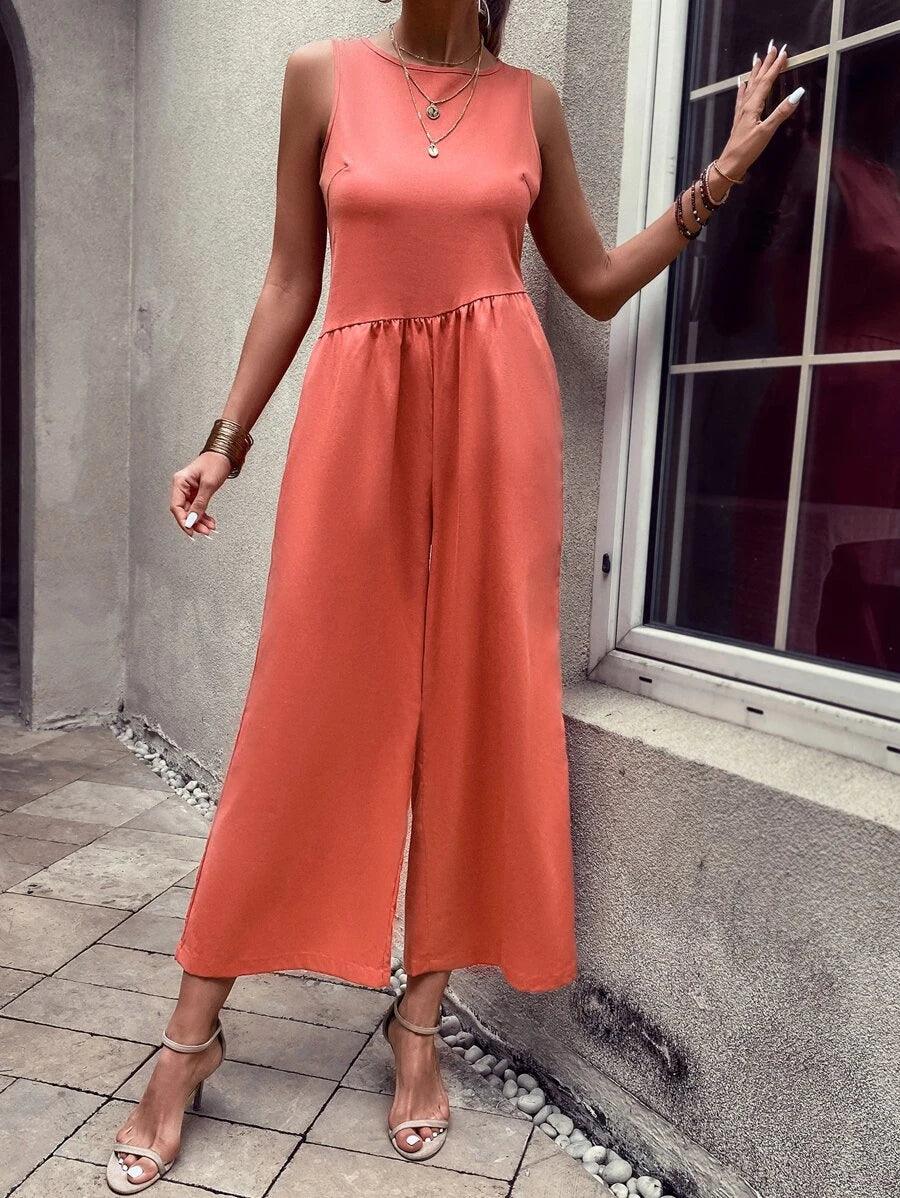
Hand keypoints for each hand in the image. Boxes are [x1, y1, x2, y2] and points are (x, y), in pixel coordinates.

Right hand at [170, 451, 231, 537]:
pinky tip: (210, 522)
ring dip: (200, 521)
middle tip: (204, 532)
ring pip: (192, 510)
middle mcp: (182, 486)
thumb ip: (200, 503)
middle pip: (184, 510)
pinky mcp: (197, 492)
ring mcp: (189, 489)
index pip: (176, 506)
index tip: (190, 531)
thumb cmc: (216, 462)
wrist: (225, 454)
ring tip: (209, 529)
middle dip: (194, 522)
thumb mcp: (208, 485)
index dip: (183, 520)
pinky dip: (203, 515)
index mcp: (180, 482)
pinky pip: (197, 507)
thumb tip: (192, 519)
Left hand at [716, 40, 803, 182]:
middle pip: (758, 79)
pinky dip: (743, 88)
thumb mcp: (767, 131)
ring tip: (758, 58)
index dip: (776, 67)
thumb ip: (782, 112)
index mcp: (754, 106)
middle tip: (772, 47)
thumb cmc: (747, 149)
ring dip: (755, 71)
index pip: (767, 81)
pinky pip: (741, 98)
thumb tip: (798, 93)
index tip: (784, 52)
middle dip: (766, 63)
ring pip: (750, 86)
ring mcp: (742, 112)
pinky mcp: (739, 119)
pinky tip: (741, 83)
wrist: (730, 164)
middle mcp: (747, 105)